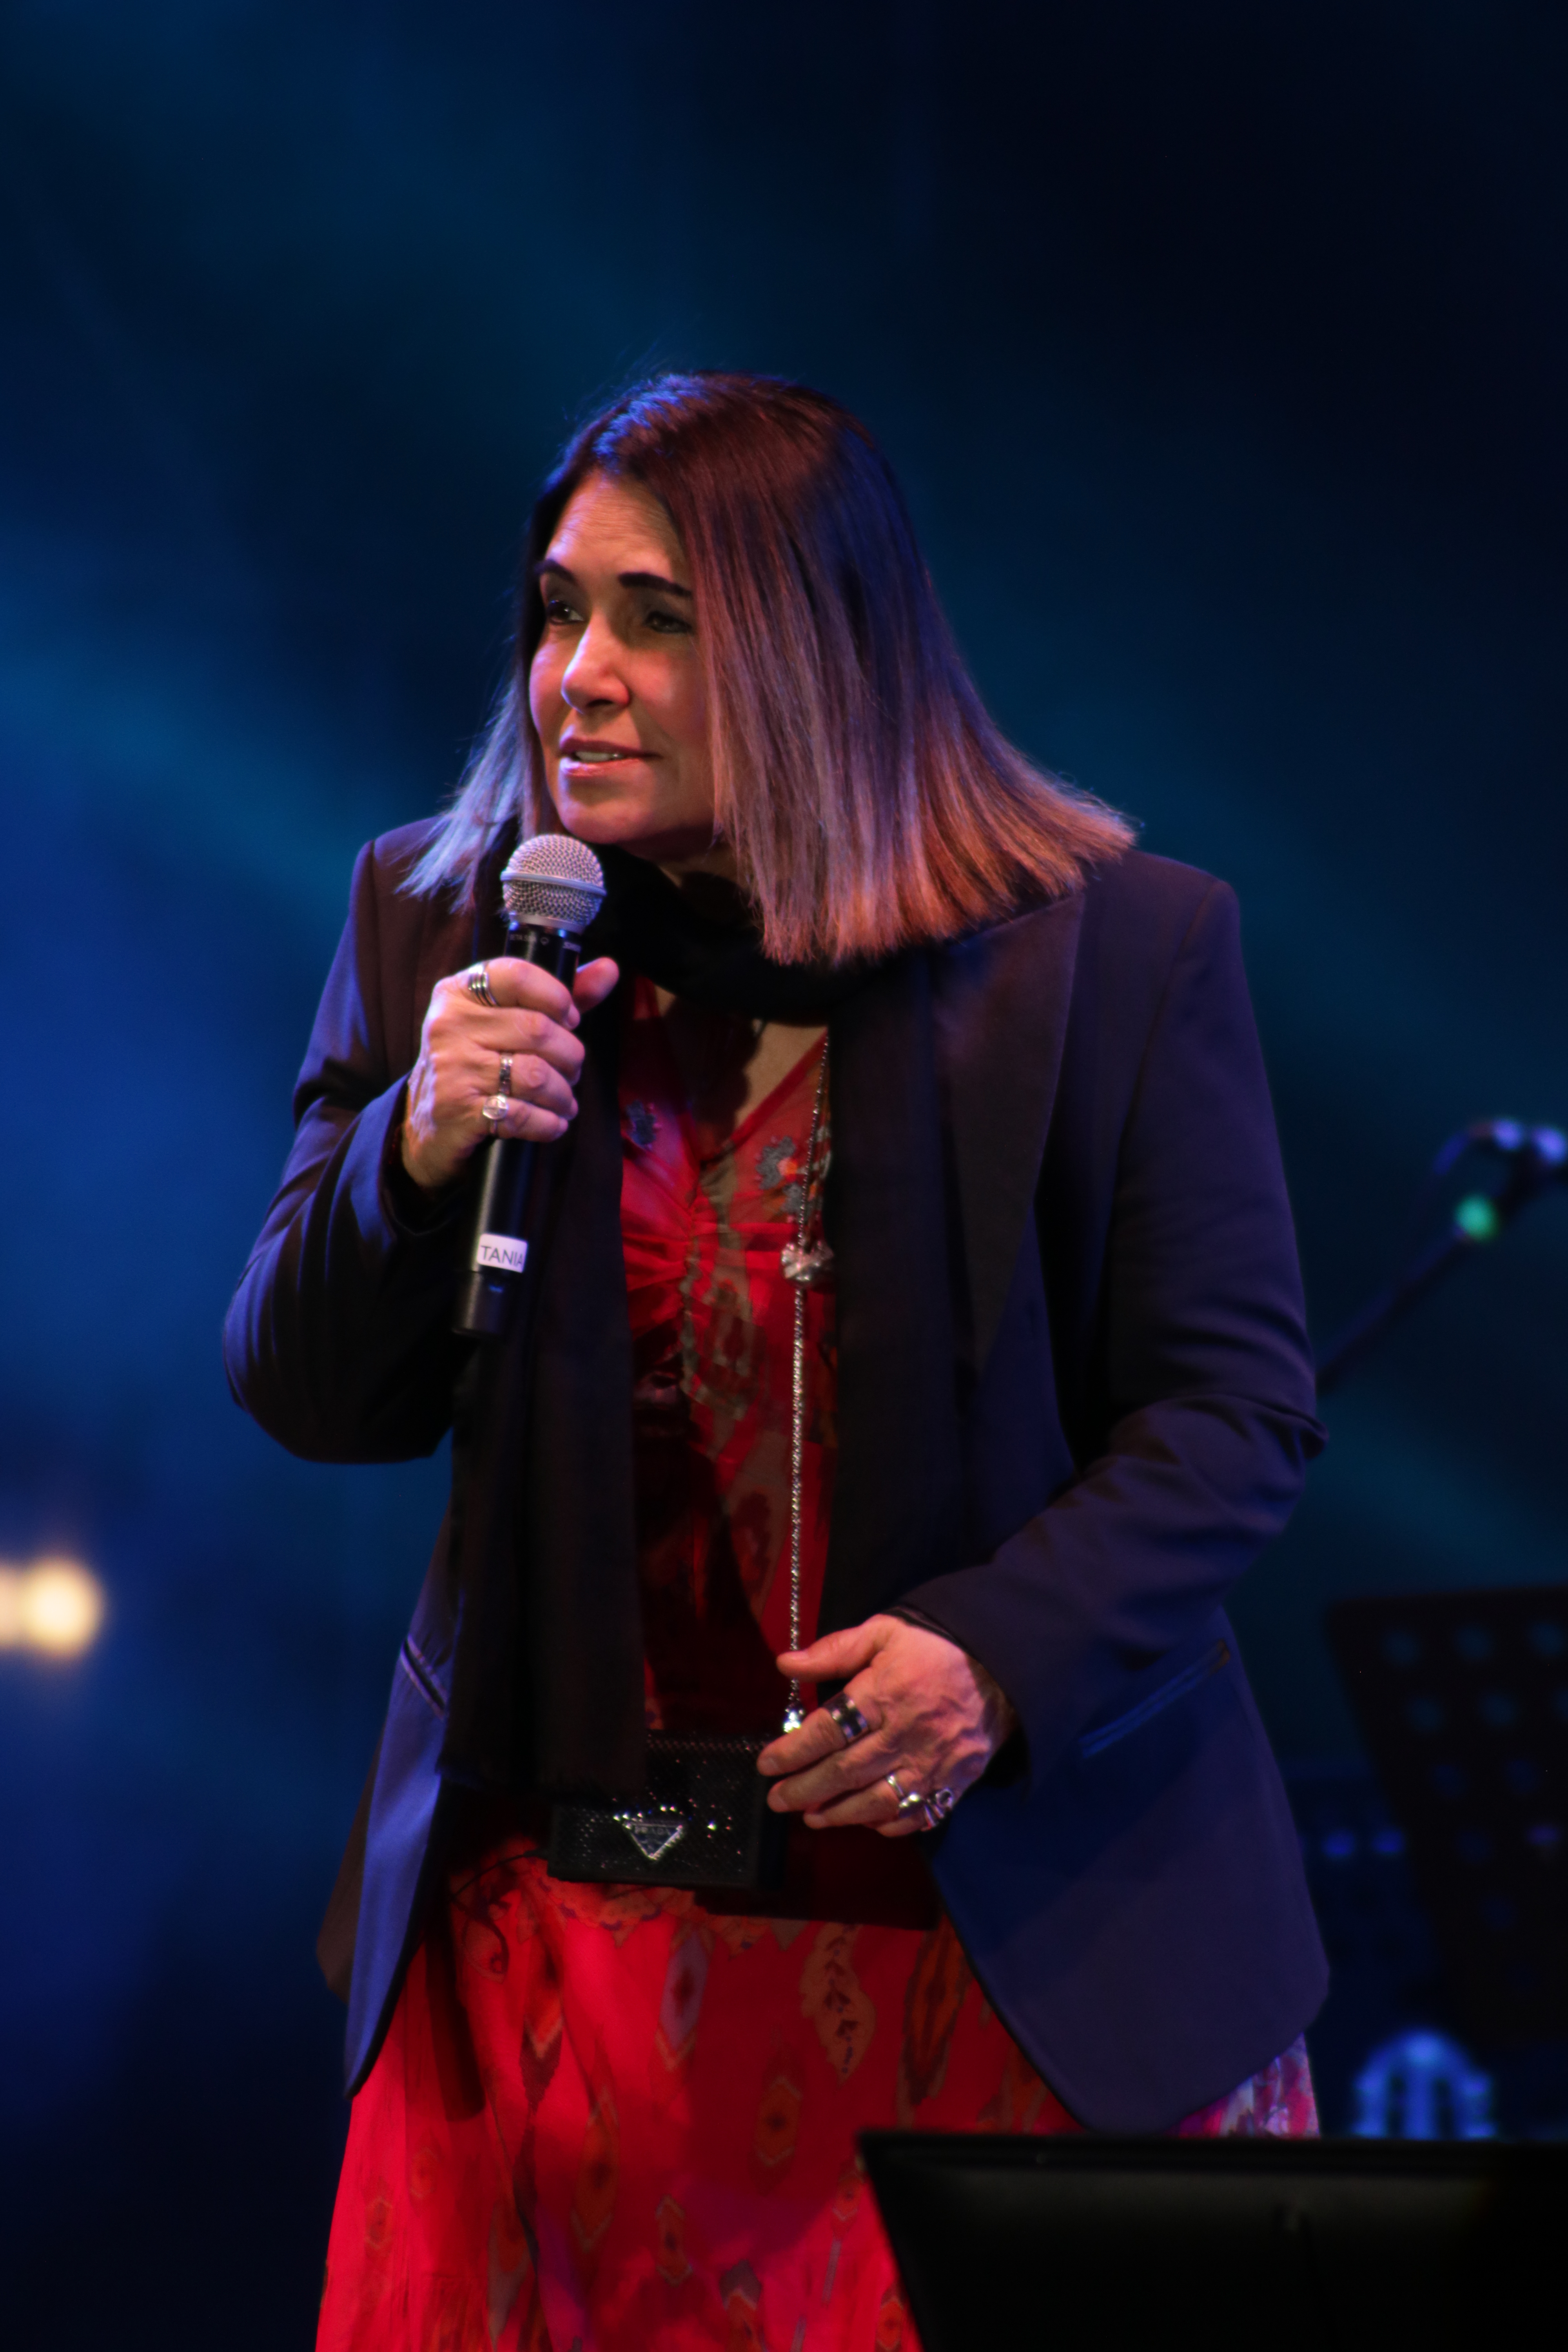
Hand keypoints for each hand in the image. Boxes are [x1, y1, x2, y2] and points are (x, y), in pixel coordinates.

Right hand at [399, 954, 619, 1191]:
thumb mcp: (505, 1023)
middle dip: (569, 1055)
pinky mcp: (458, 1110)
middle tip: (571, 1070)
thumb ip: (555, 997)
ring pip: (535, 1074)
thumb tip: (609, 968)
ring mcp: (452, 1067)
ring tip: (565, 1101)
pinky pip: (522, 1114)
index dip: (556, 997)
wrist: (427, 1126)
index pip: (517, 975)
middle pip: (537, 1029)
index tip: (570, 1019)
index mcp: (459, 992)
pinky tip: (552, 1124)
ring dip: (562, 1094)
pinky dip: (547, 1123)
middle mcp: (450, 1024)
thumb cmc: (476, 1065)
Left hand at [757, 1615, 1018, 1836]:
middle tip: (777, 1799)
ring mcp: (933, 1762)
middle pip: (845, 1772)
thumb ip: (834, 1650)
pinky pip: (917, 1814)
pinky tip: (864, 1820)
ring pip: (877, 1801)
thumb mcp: (884, 1632)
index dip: (792, 1751)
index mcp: (885, 1693)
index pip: (828, 1730)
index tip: (766, 1763)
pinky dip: (887, 1823)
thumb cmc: (936, 1647)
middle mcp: (906, 1733)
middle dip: (805, 1789)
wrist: (1002, 1666)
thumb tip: (786, 1664)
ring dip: (838, 1814)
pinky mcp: (956, 1781)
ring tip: (811, 1816)